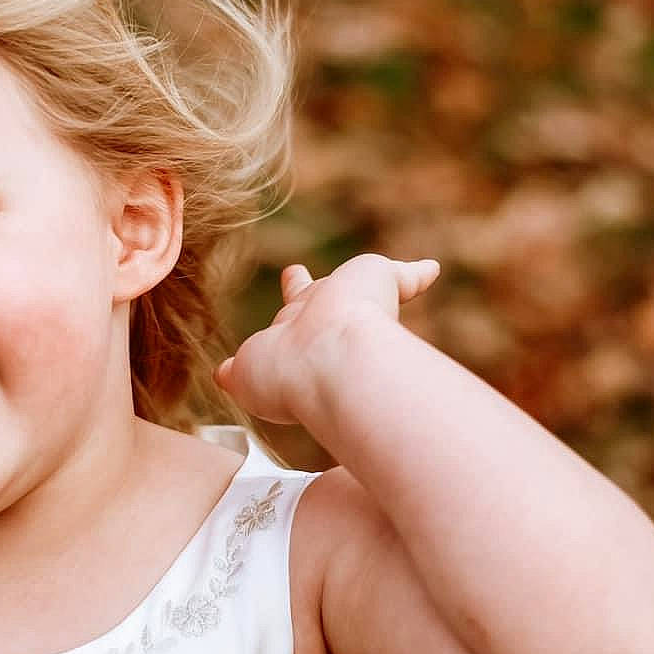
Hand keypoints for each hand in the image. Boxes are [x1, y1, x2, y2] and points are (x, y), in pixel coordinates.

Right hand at [215, 254, 439, 425]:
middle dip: (298, 288)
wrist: (324, 361)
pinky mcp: (378, 282)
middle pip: (302, 296)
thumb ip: (240, 374)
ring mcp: (343, 298)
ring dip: (368, 284)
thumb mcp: (252, 382)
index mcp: (283, 334)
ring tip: (386, 279)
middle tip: (294, 272)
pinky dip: (416, 274)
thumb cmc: (290, 376)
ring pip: (358, 284)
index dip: (269, 321)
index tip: (264, 307)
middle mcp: (309, 312)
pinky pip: (402, 278)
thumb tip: (223, 373)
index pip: (272, 326)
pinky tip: (429, 271)